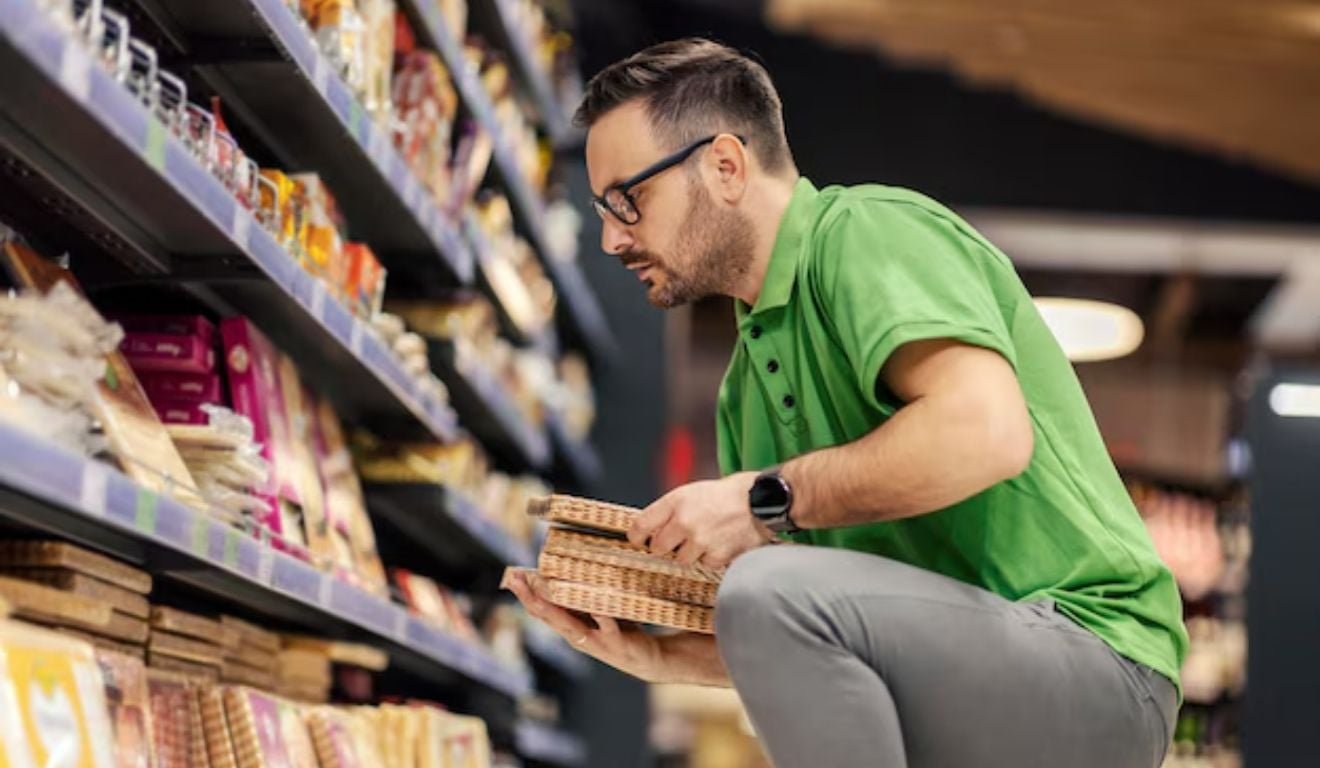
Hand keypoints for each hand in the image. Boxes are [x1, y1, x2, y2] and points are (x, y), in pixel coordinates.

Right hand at [503, 570, 665, 681]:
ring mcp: (595, 641)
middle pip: (548, 616)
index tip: (511, 576)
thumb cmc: (619, 630)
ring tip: (542, 588)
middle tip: (515, 579)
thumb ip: (580, 600)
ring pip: (570, 625)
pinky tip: (595, 606)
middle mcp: (577, 636)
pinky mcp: (616, 643)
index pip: (541, 611)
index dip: (525, 595)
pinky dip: (600, 617)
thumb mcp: (595, 613)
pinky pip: (607, 627)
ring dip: (554, 606)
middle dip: (530, 597)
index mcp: (570, 627)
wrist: (647, 659)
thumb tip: (564, 573)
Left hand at [629, 471, 773, 568]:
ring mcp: (700, 541)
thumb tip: (649, 530)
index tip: (638, 540)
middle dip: (665, 545)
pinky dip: (710, 557)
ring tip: (704, 538)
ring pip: (681, 559)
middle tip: (679, 538)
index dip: (636, 536)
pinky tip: (719, 542)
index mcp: (676, 502)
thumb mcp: (691, 492)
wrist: (759, 502)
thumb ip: (669, 510)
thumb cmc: (726, 495)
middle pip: (658, 548)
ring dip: (689, 553)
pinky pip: (704, 564)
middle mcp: (684, 522)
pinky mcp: (716, 556)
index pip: (640, 525)